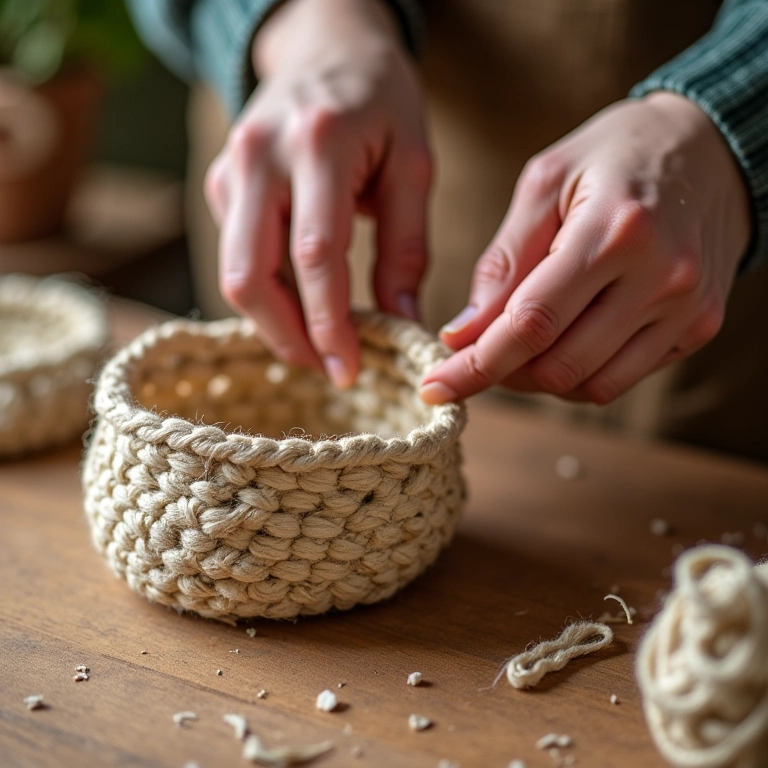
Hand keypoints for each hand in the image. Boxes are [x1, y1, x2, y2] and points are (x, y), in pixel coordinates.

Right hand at [205, 0, 430, 387]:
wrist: (325, 47)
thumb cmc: (380, 102)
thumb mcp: (413, 165)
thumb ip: (407, 247)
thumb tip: (403, 323)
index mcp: (318, 143)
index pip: (315, 256)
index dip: (329, 324)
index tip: (349, 370)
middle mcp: (259, 155)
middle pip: (252, 275)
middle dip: (289, 338)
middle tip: (330, 369)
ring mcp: (231, 170)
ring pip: (235, 274)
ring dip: (274, 324)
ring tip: (319, 347)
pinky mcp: (221, 184)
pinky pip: (236, 257)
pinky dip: (266, 295)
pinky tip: (300, 309)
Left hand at [421, 93, 751, 405]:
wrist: (711, 147)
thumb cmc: (615, 155)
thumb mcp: (545, 182)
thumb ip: (502, 263)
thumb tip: (461, 334)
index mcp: (615, 230)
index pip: (531, 323)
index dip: (476, 365)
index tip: (435, 386)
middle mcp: (661, 277)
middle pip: (558, 365)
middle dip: (502, 372)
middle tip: (476, 352)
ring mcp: (687, 308)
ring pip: (590, 386)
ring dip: (539, 378)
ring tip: (521, 343)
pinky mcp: (699, 326)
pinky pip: (622, 380)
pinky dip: (579, 374)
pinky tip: (566, 340)